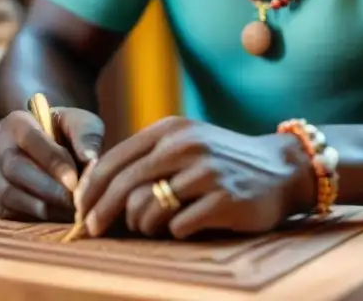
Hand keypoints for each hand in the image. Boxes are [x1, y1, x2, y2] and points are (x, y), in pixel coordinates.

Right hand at [0, 106, 104, 221]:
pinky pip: (2, 211)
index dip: (52, 161)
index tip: (74, 180)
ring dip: (39, 206)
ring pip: (6, 193)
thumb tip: (89, 159)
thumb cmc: (68, 134)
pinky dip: (29, 217)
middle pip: (14, 168)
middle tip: (72, 201)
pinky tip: (53, 217)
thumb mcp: (83, 125)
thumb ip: (86, 137)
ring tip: (66, 212)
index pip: (30, 139)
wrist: (52, 148)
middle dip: (46, 188)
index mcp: (16, 121)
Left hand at [74, 116, 313, 239]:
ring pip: (147, 208)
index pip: (113, 160)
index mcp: (171, 130)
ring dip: (142, 225)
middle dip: (101, 213)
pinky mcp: (224, 199)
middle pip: (123, 185)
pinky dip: (174, 230)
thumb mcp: (185, 145)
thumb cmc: (222, 161)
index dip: (90, 190)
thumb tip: (93, 189)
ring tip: (153, 226)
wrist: (281, 169)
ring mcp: (206, 171)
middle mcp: (186, 145)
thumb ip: (147, 158)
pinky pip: (178, 225)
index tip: (81, 211)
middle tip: (92, 231)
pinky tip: (186, 224)